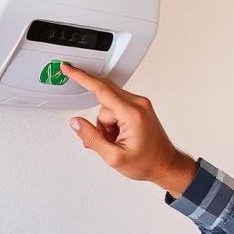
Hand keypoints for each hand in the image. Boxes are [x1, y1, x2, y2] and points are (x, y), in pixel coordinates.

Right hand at [60, 63, 196, 196]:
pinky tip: (120, 135)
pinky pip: (116, 107)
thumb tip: (76, 123)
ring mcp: (140, 104)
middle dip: (100, 120)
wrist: (165, 165)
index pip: (100, 90)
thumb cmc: (147, 162)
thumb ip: (92, 138)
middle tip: (107, 137)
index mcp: (132, 114)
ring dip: (107, 124)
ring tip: (117, 140)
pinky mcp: (139, 107)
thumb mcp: (114, 157)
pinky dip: (113, 121)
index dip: (81, 78)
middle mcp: (138, 104)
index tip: (68, 69)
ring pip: (108, 105)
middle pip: (103, 98)